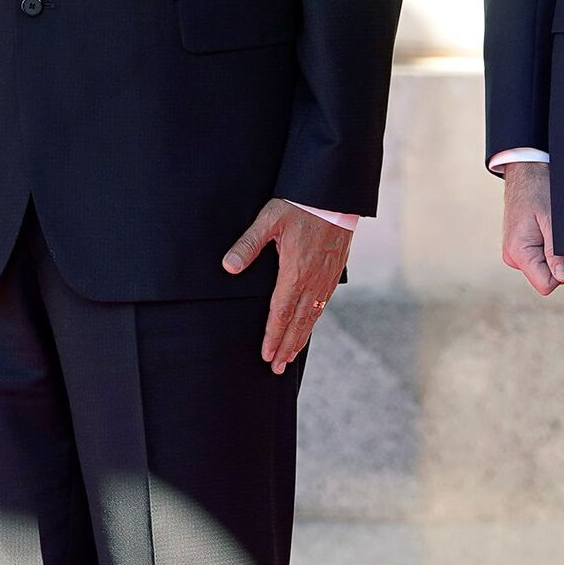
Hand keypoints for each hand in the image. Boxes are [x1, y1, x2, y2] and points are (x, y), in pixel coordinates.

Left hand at [225, 198, 352, 373]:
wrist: (335, 196)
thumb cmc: (300, 205)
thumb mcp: (269, 219)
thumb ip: (249, 244)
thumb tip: (229, 267)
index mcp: (295, 272)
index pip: (281, 313)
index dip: (273, 336)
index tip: (267, 355)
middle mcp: (312, 281)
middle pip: (298, 322)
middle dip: (286, 347)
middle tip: (277, 368)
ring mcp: (325, 279)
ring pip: (312, 317)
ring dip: (300, 339)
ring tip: (290, 357)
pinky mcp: (334, 273)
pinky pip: (323, 306)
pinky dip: (313, 323)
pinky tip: (308, 328)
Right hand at [501, 161, 563, 294]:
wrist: (526, 171)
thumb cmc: (538, 189)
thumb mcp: (552, 220)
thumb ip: (556, 252)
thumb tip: (563, 278)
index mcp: (518, 252)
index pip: (545, 285)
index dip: (561, 272)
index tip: (563, 250)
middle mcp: (512, 256)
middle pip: (545, 277)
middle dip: (557, 260)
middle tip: (555, 232)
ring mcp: (514, 252)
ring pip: (543, 267)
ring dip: (552, 251)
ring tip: (548, 226)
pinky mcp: (518, 247)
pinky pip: (539, 257)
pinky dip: (546, 246)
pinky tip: (543, 226)